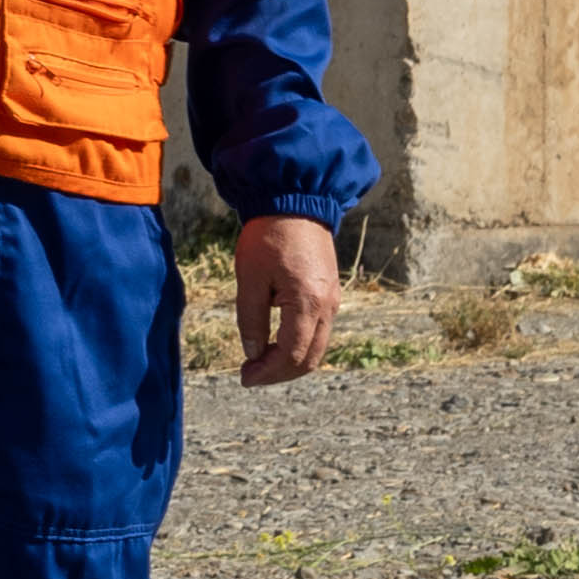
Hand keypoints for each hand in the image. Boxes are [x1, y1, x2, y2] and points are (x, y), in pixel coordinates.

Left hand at [231, 212, 343, 387]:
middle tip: (250, 376)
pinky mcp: (329, 293)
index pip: (293, 355)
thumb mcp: (251, 279)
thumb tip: (253, 353)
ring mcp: (333, 300)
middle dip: (279, 373)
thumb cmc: (269, 236)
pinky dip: (298, 345)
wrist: (296, 202)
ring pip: (316, 347)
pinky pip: (318, 331)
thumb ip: (251, 320)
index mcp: (308, 303)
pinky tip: (274, 343)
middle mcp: (328, 306)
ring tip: (258, 362)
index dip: (268, 372)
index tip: (245, 377)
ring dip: (289, 361)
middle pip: (309, 358)